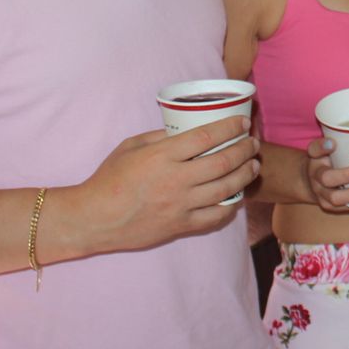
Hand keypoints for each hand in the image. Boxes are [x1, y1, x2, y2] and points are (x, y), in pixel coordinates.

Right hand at [62, 115, 256, 255]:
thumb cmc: (109, 179)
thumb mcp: (130, 147)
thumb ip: (159, 138)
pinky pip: (215, 216)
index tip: (242, 122)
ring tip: (254, 166)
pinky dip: (230, 205)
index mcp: (162, 156)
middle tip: (252, 143)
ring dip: (245, 175)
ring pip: (225, 188)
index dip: (229, 127)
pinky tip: (237, 196)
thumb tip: (186, 130)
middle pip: (223, 162)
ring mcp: (180, 205)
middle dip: (244, 149)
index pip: (206, 137)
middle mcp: (176, 180)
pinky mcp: (181, 226)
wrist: (94, 219)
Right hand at [304, 137, 348, 211]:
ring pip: (335, 198)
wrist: (309, 181)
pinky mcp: (328, 206)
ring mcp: (320, 193)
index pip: (315, 149)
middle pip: (327, 177)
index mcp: (315, 158)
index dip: (323, 147)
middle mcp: (315, 176)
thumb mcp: (330, 149)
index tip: (333, 143)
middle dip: (346, 176)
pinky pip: (344, 208)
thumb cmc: (328, 160)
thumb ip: (344, 141)